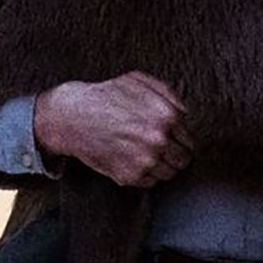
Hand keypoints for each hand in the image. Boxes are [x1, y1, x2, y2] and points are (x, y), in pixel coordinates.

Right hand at [34, 72, 186, 186]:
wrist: (74, 116)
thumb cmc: (105, 96)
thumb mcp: (140, 81)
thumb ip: (169, 95)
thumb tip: (185, 114)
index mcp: (167, 116)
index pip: (189, 139)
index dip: (180, 139)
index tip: (171, 140)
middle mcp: (159, 140)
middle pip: (183, 159)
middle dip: (175, 155)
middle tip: (161, 150)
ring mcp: (145, 160)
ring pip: (169, 173)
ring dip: (162, 166)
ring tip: (146, 155)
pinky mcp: (130, 176)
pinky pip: (151, 182)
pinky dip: (145, 174)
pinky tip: (133, 160)